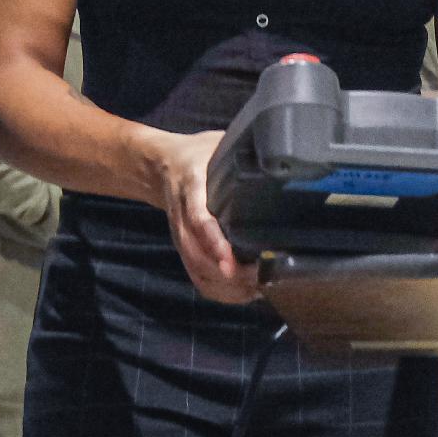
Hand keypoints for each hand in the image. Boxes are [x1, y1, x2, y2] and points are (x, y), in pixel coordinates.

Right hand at [153, 130, 261, 304]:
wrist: (161, 166)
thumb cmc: (198, 155)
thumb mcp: (216, 144)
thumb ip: (240, 151)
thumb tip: (277, 155)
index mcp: (192, 186)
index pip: (199, 220)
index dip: (213, 243)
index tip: (230, 262)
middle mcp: (183, 218)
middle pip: (198, 257)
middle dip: (228, 275)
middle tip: (261, 277)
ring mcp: (182, 237)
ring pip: (198, 272)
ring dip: (227, 287)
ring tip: (259, 286)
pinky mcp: (186, 250)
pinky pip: (199, 278)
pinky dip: (221, 292)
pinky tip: (246, 292)